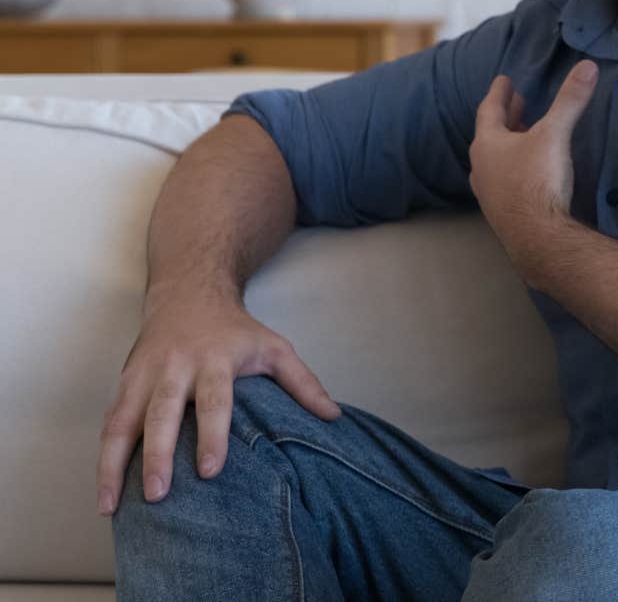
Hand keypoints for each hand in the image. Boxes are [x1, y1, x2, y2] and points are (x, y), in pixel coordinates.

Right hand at [97, 288, 338, 514]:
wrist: (189, 293)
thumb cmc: (237, 330)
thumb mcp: (275, 348)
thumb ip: (303, 383)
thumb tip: (333, 417)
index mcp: (215, 360)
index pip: (215, 401)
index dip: (213, 435)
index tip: (211, 470)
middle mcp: (175, 368)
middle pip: (163, 413)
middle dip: (158, 455)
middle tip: (158, 494)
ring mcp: (145, 375)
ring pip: (123, 421)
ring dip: (113, 464)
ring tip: (110, 505)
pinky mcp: (125, 381)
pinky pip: (110, 421)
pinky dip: (104, 453)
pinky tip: (104, 486)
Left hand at [469, 60, 596, 257]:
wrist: (536, 237)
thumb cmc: (538, 181)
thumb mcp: (555, 134)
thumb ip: (570, 100)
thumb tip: (588, 66)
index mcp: (488, 144)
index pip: (489, 110)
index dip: (499, 93)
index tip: (504, 79)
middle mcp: (482, 167)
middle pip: (491, 135)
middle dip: (506, 116)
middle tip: (516, 102)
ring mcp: (489, 193)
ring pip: (496, 160)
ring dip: (509, 144)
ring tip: (523, 134)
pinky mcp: (502, 212)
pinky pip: (504, 181)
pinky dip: (514, 168)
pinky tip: (527, 173)